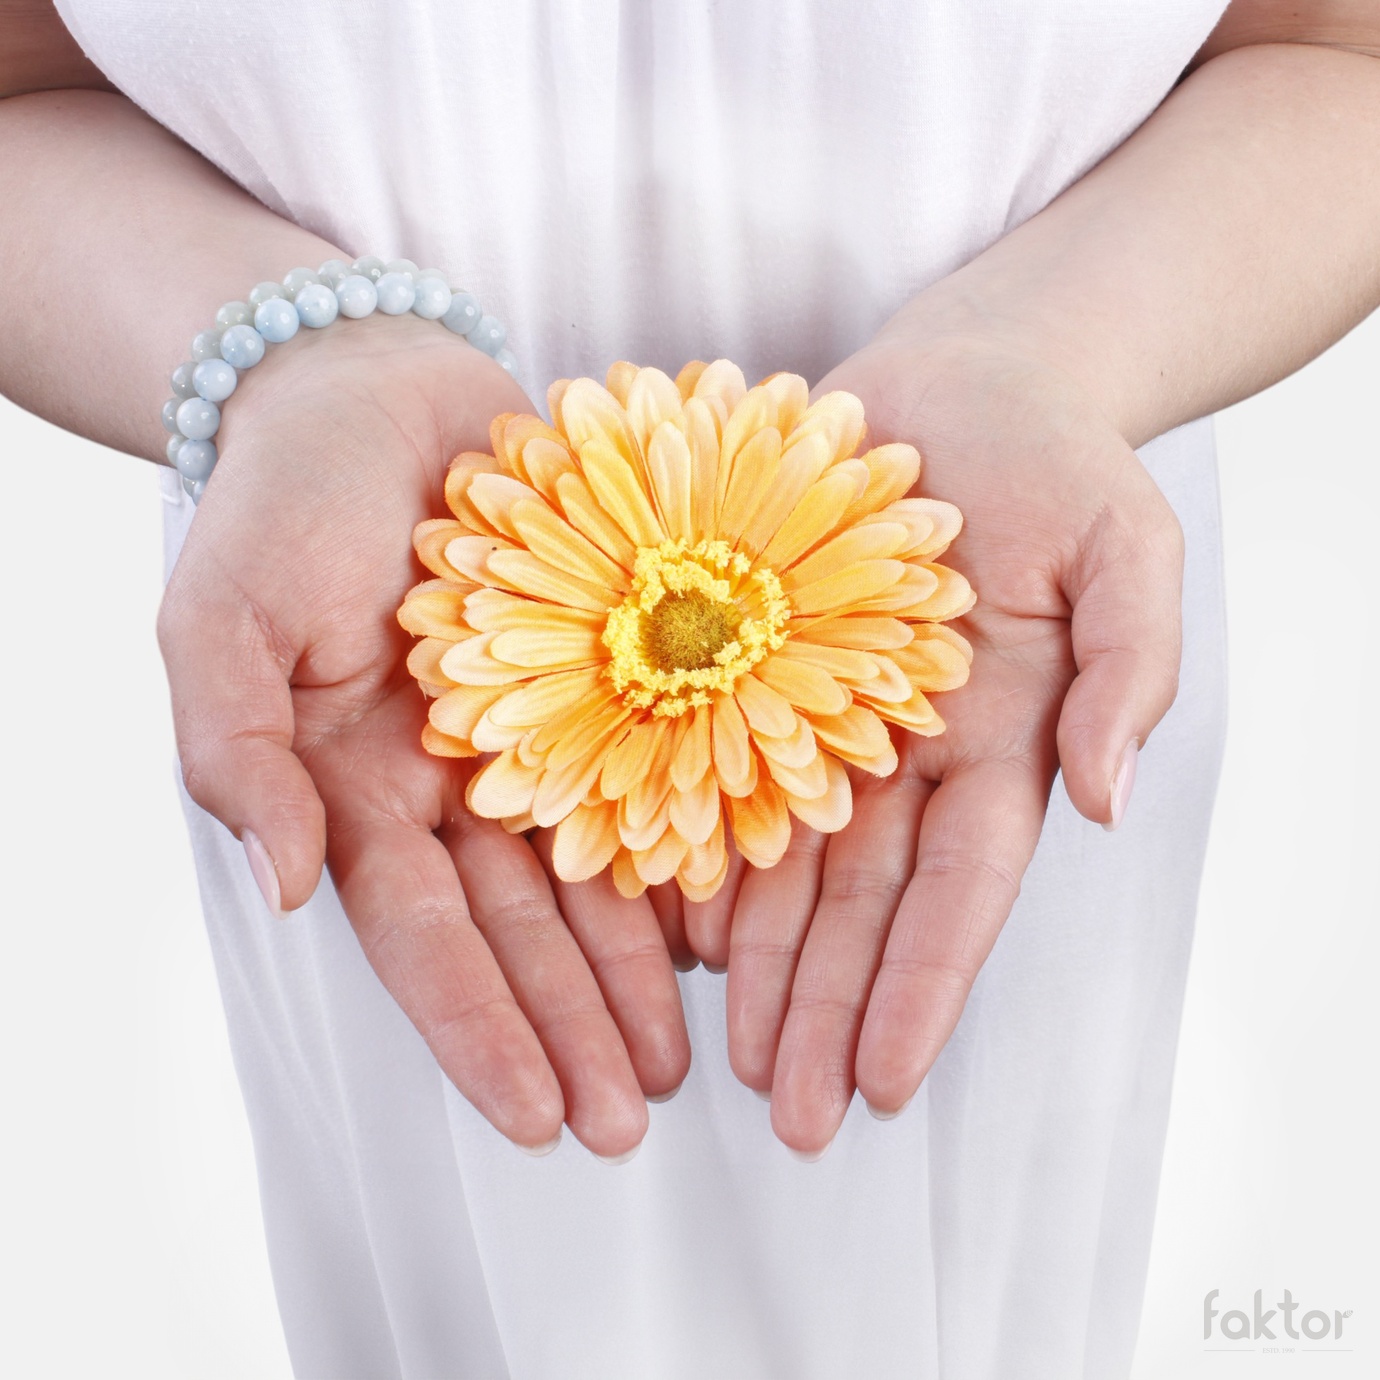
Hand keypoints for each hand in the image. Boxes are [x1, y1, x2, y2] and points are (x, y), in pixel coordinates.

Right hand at [158, 316, 689, 1157]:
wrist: (375, 386)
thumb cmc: (284, 498)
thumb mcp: (221, 622)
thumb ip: (238, 757)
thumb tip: (289, 889)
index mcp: (360, 789)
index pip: (424, 936)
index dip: (478, 1027)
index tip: (535, 1116)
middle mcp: (453, 781)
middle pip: (523, 928)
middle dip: (572, 1026)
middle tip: (632, 1114)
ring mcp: (531, 733)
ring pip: (592, 875)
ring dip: (633, 971)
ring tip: (685, 1056)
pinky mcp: (599, 673)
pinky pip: (649, 777)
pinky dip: (679, 851)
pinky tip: (722, 925)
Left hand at [683, 330, 1183, 1152]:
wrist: (961, 381)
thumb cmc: (1054, 457)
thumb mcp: (1126, 551)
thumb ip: (1126, 672)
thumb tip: (1107, 798)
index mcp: (996, 741)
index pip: (960, 890)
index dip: (924, 986)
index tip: (887, 1084)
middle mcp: (904, 753)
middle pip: (860, 904)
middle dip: (829, 1011)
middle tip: (790, 1115)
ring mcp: (828, 717)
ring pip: (785, 866)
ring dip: (761, 967)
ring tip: (729, 1061)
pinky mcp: (758, 668)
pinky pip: (719, 776)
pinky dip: (698, 858)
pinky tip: (669, 937)